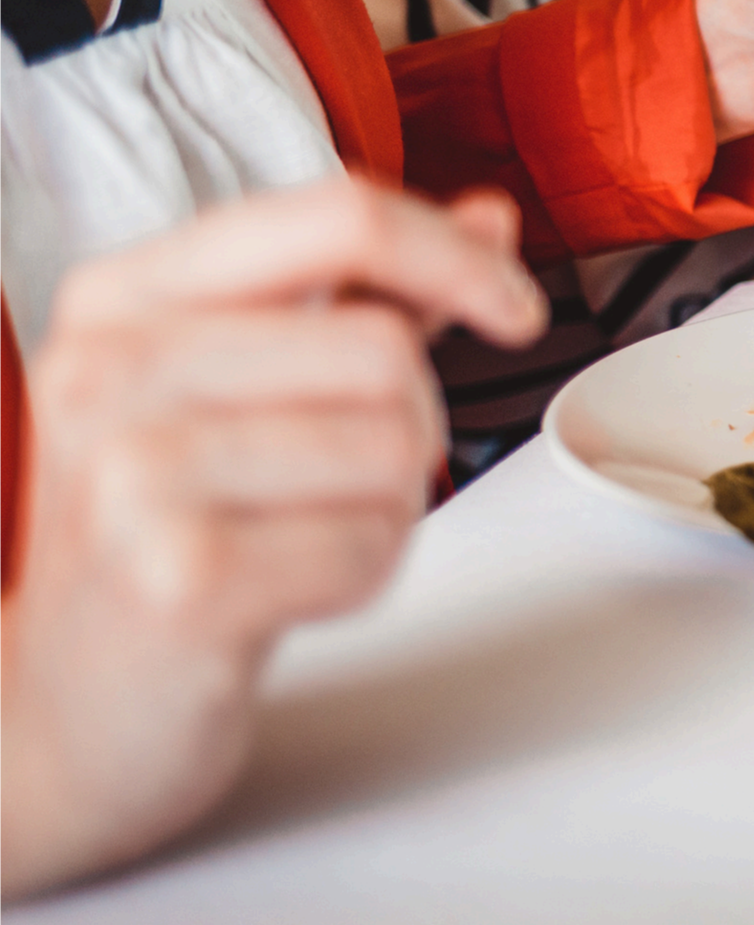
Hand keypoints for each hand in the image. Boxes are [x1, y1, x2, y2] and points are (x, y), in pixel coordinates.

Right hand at [0, 179, 547, 898]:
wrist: (65, 708)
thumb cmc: (164, 533)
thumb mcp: (245, 385)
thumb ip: (368, 294)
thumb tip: (488, 218)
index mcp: (127, 296)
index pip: (335, 215)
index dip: (455, 258)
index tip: (516, 311)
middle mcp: (110, 368)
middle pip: (385, 348)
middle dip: (407, 423)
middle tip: (328, 482)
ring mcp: (130, 473)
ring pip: (392, 446)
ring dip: (385, 508)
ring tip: (294, 536)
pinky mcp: (176, 577)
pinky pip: (371, 546)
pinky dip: (363, 575)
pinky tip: (287, 591)